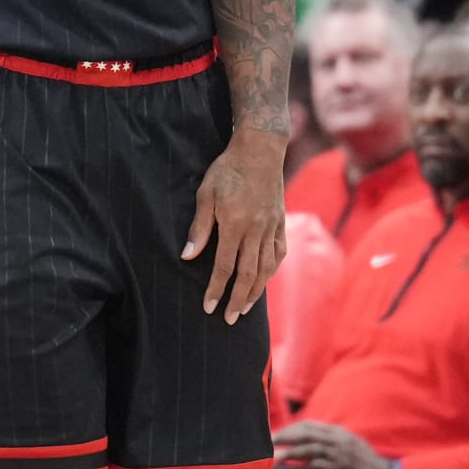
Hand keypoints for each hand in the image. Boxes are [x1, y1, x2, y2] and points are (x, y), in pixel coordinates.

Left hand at [182, 130, 285, 324]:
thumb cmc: (227, 170)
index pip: (225, 267)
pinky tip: (265, 279)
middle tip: (229, 319)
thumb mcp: (206, 194)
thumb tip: (189, 256)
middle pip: (247, 275)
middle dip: (237, 300)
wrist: (260, 150)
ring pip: (265, 268)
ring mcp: (271, 227)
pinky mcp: (280, 222)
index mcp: (235, 225)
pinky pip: (278, 253)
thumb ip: (200, 227)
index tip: (208, 307)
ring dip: (255, 291)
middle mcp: (256, 231)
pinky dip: (272, 270)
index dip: (216, 290)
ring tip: (246, 308)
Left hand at [274, 422, 395, 468]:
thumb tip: (312, 440)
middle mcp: (338, 440)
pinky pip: (319, 465)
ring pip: (309, 448)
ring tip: (275, 457)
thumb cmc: (367, 463)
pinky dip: (304, 465)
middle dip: (286, 436)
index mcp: (339, 433)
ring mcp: (340, 455)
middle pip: (306, 433)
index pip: (310, 425)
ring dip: (290, 452)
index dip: (291, 428)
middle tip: (270, 441)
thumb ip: (332, 440)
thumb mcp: (351, 444)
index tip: (278, 433)